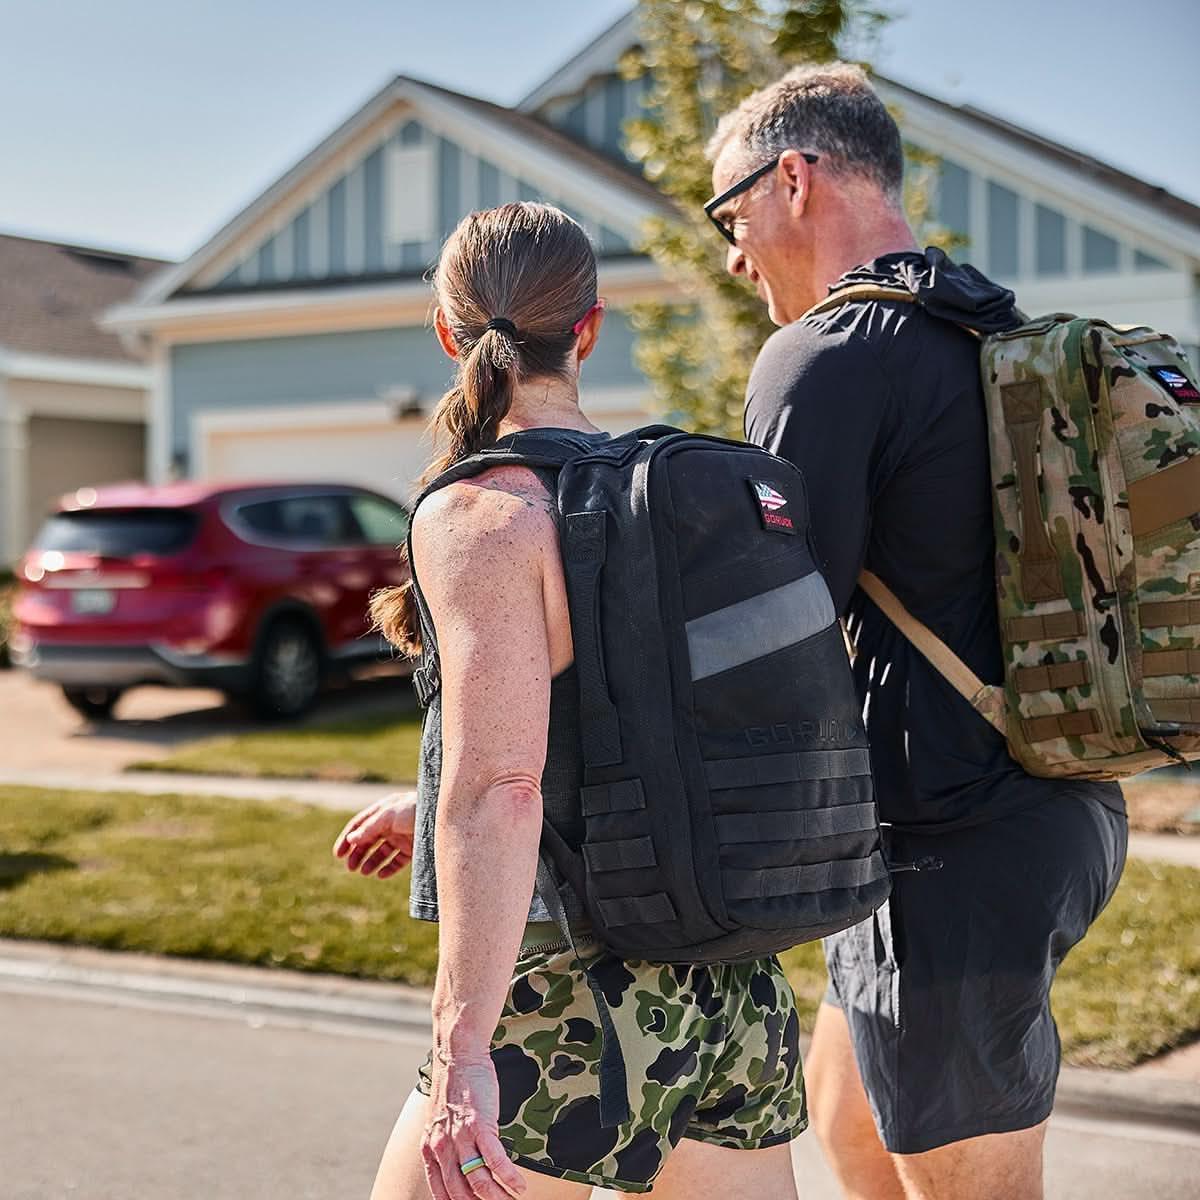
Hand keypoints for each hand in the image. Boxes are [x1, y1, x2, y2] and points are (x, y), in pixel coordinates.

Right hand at [332, 792, 416, 877]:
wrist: (445, 817)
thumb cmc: (417, 809)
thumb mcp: (390, 815)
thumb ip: (370, 828)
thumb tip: (351, 839)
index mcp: (383, 810)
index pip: (359, 825)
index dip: (347, 839)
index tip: (338, 854)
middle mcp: (391, 823)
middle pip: (368, 840)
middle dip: (358, 853)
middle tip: (350, 867)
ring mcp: (402, 836)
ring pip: (381, 852)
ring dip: (370, 862)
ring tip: (364, 872)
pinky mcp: (413, 848)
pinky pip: (397, 861)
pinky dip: (388, 868)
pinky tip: (380, 875)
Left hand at [424, 1053, 525, 1199]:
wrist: (458, 1054)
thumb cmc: (455, 1085)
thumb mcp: (440, 1121)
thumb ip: (445, 1145)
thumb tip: (460, 1168)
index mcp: (430, 1149)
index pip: (441, 1193)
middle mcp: (442, 1148)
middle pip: (461, 1194)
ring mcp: (460, 1138)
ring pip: (479, 1183)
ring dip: (498, 1198)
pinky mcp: (479, 1125)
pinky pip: (496, 1161)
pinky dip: (509, 1178)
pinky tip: (519, 1185)